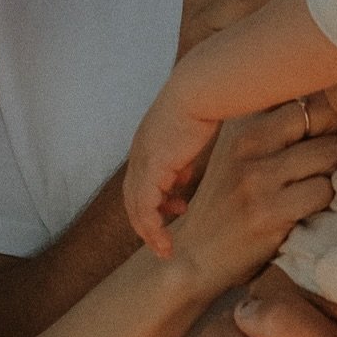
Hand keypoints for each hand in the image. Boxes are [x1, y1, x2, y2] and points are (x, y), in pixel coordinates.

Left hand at [125, 88, 221, 252]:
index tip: (177, 207)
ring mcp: (142, 162)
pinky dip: (153, 227)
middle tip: (162, 239)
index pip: (141, 180)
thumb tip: (183, 175)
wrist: (200, 90)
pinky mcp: (151, 170)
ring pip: (136, 207)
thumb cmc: (203, 103)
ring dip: (149, 230)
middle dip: (147, 220)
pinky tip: (166, 239)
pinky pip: (146, 208)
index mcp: (147, 144)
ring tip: (165, 246)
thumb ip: (183, 156)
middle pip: (133, 197)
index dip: (155, 199)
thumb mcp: (190, 134)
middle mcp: (139, 154)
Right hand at [162, 106, 336, 293]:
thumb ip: (273, 126)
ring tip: (311, 187)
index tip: (320, 135)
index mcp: (240, 122)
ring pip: (330, 153)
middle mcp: (246, 142)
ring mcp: (257, 177)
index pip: (303, 94)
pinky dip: (323, 202)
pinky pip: (323, 191)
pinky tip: (303, 210)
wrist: (193, 254)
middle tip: (321, 163)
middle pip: (323, 115)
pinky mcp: (270, 211)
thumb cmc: (225, 201)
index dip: (323, 114)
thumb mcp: (238, 153)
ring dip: (331, 173)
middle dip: (332, 139)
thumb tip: (329, 98)